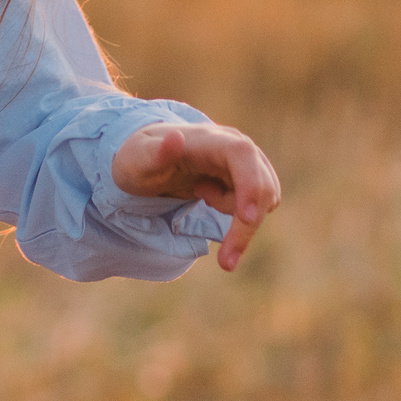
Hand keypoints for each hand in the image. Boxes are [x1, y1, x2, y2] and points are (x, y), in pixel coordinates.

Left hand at [110, 120, 281, 272]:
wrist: (149, 158)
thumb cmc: (139, 159)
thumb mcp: (136, 161)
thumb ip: (153, 153)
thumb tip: (176, 137)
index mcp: (210, 139)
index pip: (242, 155)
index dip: (251, 185)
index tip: (247, 219)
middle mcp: (236, 144)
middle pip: (261, 185)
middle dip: (246, 225)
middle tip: (225, 263)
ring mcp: (247, 160)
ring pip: (265, 199)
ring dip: (238, 216)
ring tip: (200, 193)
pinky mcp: (251, 176)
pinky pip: (260, 204)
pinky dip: (241, 215)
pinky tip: (210, 197)